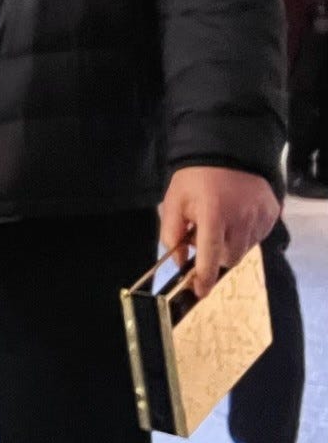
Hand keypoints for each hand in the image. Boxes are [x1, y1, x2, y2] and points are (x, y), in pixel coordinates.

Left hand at [159, 165, 278, 295]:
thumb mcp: (174, 201)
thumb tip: (179, 262)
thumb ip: (171, 234)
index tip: (199, 292)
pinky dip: (245, 234)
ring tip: (220, 222)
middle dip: (215, 255)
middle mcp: (241, 218)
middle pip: (229, 257)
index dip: (204, 278)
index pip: (210, 256)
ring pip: (244, 249)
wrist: (228, 150)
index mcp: (213, 214)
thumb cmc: (196, 177)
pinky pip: (257, 236)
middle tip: (205, 237)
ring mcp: (259, 216)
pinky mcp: (271, 214)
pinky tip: (235, 218)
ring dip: (230, 244)